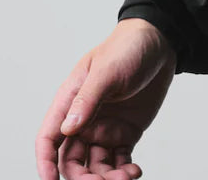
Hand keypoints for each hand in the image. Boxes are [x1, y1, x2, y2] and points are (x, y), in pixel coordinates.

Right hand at [35, 17, 177, 179]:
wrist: (161, 41)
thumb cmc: (128, 47)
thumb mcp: (107, 70)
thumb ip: (87, 99)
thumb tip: (67, 129)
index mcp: (70, 101)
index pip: (49, 138)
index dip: (46, 162)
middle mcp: (84, 119)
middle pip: (72, 159)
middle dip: (82, 177)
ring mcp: (105, 127)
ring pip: (96, 165)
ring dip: (106, 177)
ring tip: (125, 178)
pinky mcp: (125, 132)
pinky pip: (120, 159)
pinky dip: (124, 170)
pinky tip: (134, 171)